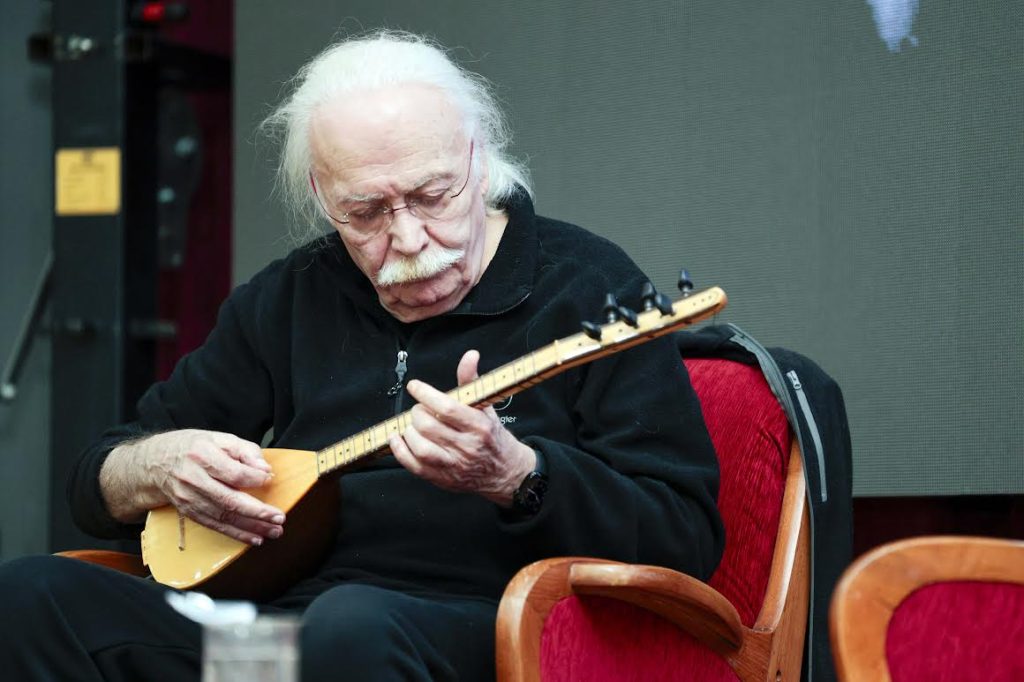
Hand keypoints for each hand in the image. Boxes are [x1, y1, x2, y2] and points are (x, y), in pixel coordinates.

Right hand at [104, 429, 285, 545]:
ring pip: (223, 517)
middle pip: (229, 500)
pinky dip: (236, 534)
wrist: (155, 462)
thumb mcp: (219, 438)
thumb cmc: (193, 447)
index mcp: (202, 455)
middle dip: (257, 512)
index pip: (233, 472)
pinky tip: (255, 538)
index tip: (270, 479)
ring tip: (274, 531)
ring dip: (251, 527)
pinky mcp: (188, 512)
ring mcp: (189, 498)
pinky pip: (215, 526)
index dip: (255, 478)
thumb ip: (245, 451)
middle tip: (279, 517)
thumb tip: (265, 469)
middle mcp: (193, 479)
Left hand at [388, 350, 535, 505]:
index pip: (447, 408)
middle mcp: (467, 447)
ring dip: (409, 431)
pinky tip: (398, 438)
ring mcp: (454, 465)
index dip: (426, 394)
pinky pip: (414, 465)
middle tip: (420, 409)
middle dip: (418, 412)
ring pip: (420, 446)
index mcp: (480, 426)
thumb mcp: (486, 407)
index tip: (415, 386)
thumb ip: (471, 381)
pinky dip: (400, 450)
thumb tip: (470, 355)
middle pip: (429, 426)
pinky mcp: (442, 478)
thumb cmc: (492, 436)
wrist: (504, 472)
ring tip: (414, 424)